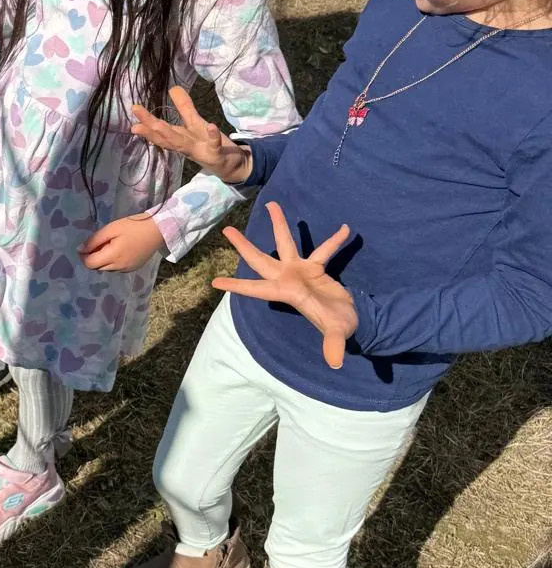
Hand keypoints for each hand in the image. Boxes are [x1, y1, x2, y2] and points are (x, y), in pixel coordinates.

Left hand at [80, 214, 166, 271]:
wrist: (158, 231)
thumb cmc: (133, 226)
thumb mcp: (111, 229)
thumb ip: (94, 240)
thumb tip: (80, 250)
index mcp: (113, 257)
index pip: (90, 264)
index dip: (84, 256)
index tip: (85, 246)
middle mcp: (119, 267)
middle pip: (97, 267)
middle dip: (93, 257)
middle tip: (98, 243)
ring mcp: (127, 270)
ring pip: (106, 269)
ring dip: (103, 260)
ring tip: (109, 245)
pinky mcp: (133, 269)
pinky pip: (116, 268)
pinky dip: (112, 262)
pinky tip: (118, 250)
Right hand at [132, 85, 251, 184]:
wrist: (232, 166)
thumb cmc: (209, 144)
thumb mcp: (196, 124)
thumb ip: (184, 108)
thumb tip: (172, 88)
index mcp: (180, 138)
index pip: (160, 131)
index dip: (147, 122)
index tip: (133, 110)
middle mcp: (186, 147)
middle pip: (166, 138)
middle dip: (151, 129)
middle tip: (135, 121)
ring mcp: (200, 152)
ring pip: (182, 144)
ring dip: (170, 136)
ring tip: (158, 124)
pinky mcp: (217, 155)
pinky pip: (214, 145)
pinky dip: (212, 137)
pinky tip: (211, 126)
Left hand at [213, 201, 357, 369]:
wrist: (352, 320)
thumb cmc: (338, 326)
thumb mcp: (336, 333)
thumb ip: (333, 345)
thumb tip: (335, 362)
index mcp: (286, 293)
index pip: (256, 290)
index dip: (237, 286)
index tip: (215, 283)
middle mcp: (287, 279)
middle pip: (260, 259)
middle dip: (243, 246)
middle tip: (226, 230)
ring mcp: (300, 271)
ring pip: (285, 243)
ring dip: (279, 225)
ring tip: (272, 204)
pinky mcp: (316, 267)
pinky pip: (323, 249)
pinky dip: (333, 241)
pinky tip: (345, 229)